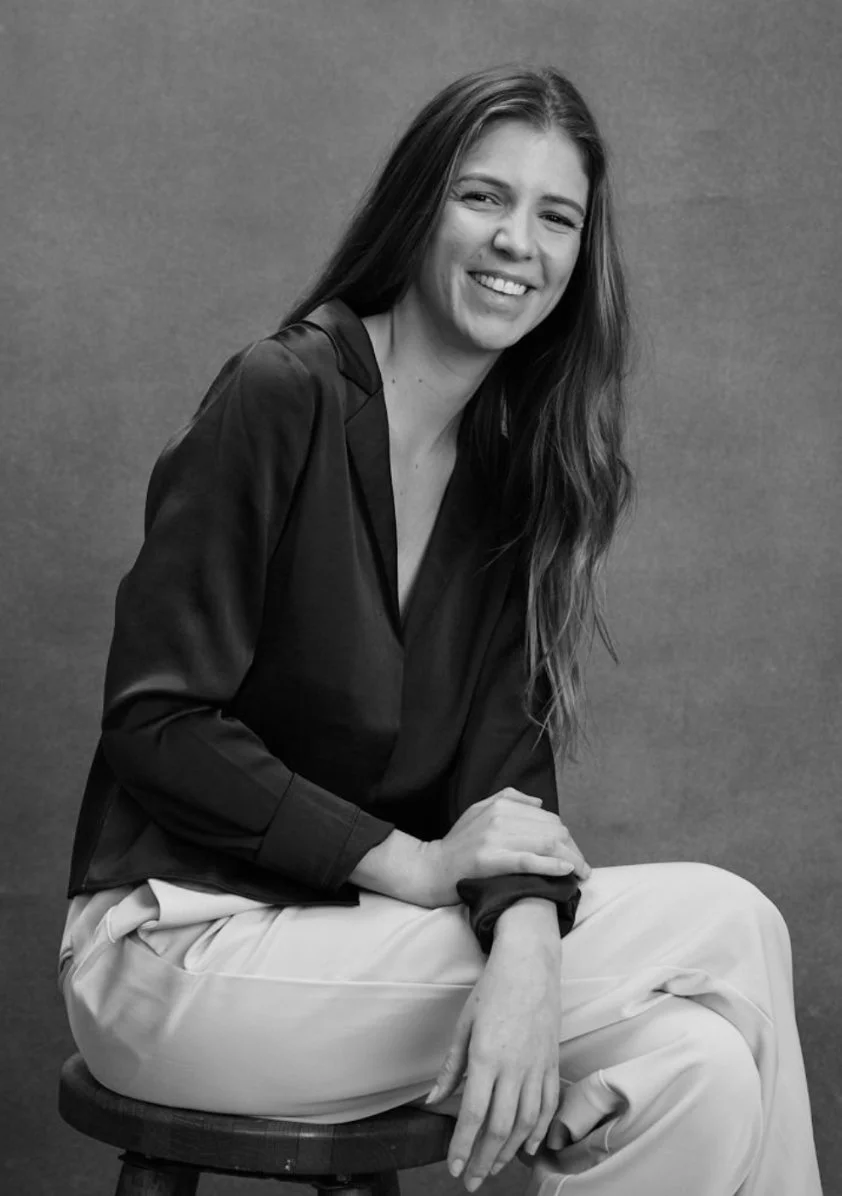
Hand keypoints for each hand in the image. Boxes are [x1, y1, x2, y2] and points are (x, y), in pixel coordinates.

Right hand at [417, 788, 590, 907]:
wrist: (431, 867)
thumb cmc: (458, 843)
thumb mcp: (479, 810)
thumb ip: (509, 800)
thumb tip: (539, 803)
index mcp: (501, 803)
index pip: (548, 818)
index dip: (567, 837)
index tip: (575, 854)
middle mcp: (500, 816)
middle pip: (552, 830)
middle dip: (574, 850)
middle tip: (584, 868)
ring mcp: (494, 838)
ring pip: (545, 844)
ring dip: (571, 860)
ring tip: (582, 874)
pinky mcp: (490, 859)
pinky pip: (528, 860)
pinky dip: (551, 865)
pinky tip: (565, 872)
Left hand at [426, 922, 562, 1189]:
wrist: (530, 963)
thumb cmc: (493, 989)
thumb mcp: (464, 1024)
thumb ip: (450, 1067)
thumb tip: (433, 1100)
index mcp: (487, 1056)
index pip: (474, 1113)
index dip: (462, 1145)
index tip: (453, 1168)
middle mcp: (514, 1067)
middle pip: (500, 1126)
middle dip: (483, 1159)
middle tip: (471, 1180)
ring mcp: (537, 1066)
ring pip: (526, 1122)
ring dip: (509, 1151)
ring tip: (492, 1168)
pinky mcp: (552, 1062)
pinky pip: (547, 1106)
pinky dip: (539, 1131)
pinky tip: (527, 1147)